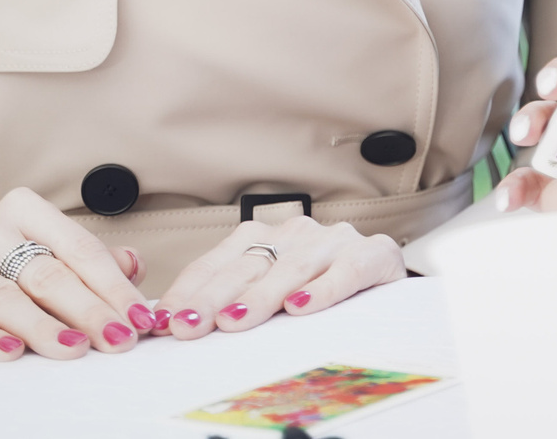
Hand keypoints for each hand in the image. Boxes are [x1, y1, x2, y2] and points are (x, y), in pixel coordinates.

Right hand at [0, 186, 151, 360]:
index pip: (76, 247)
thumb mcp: (39, 277)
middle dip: (87, 310)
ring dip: (42, 327)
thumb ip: (83, 269)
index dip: (112, 286)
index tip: (140, 319)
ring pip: (2, 293)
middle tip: (117, 341)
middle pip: (43, 271)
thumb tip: (134, 264)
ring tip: (73, 350)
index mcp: (17, 208)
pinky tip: (10, 354)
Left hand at [150, 210, 404, 337]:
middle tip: (189, 325)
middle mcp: (297, 233)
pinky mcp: (376, 253)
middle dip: (214, 297)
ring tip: (234, 320)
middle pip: (249, 265)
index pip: (219, 262)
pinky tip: (300, 306)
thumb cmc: (320, 296)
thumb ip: (229, 302)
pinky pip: (346, 270)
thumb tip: (168, 321)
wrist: (390, 289)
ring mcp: (336, 240)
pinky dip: (322, 289)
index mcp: (266, 237)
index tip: (165, 319)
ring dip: (261, 295)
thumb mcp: (270, 297)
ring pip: (293, 267)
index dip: (190, 289)